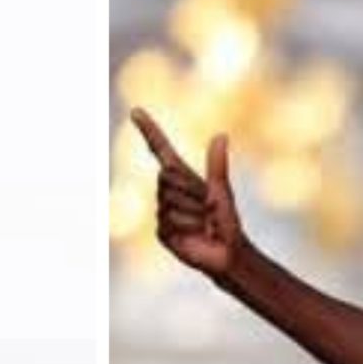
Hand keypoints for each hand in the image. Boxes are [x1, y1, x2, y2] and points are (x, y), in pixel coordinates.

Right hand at [131, 108, 244, 278]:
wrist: (226, 252)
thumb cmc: (226, 221)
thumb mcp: (221, 190)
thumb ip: (216, 165)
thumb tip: (221, 135)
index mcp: (181, 178)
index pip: (159, 149)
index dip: (149, 130)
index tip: (136, 110)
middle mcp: (167, 192)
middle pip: (165, 176)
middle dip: (191, 190)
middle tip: (207, 207)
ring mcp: (162, 212)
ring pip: (168, 200)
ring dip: (193, 211)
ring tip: (204, 223)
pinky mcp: (162, 232)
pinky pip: (169, 220)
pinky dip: (189, 226)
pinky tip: (195, 234)